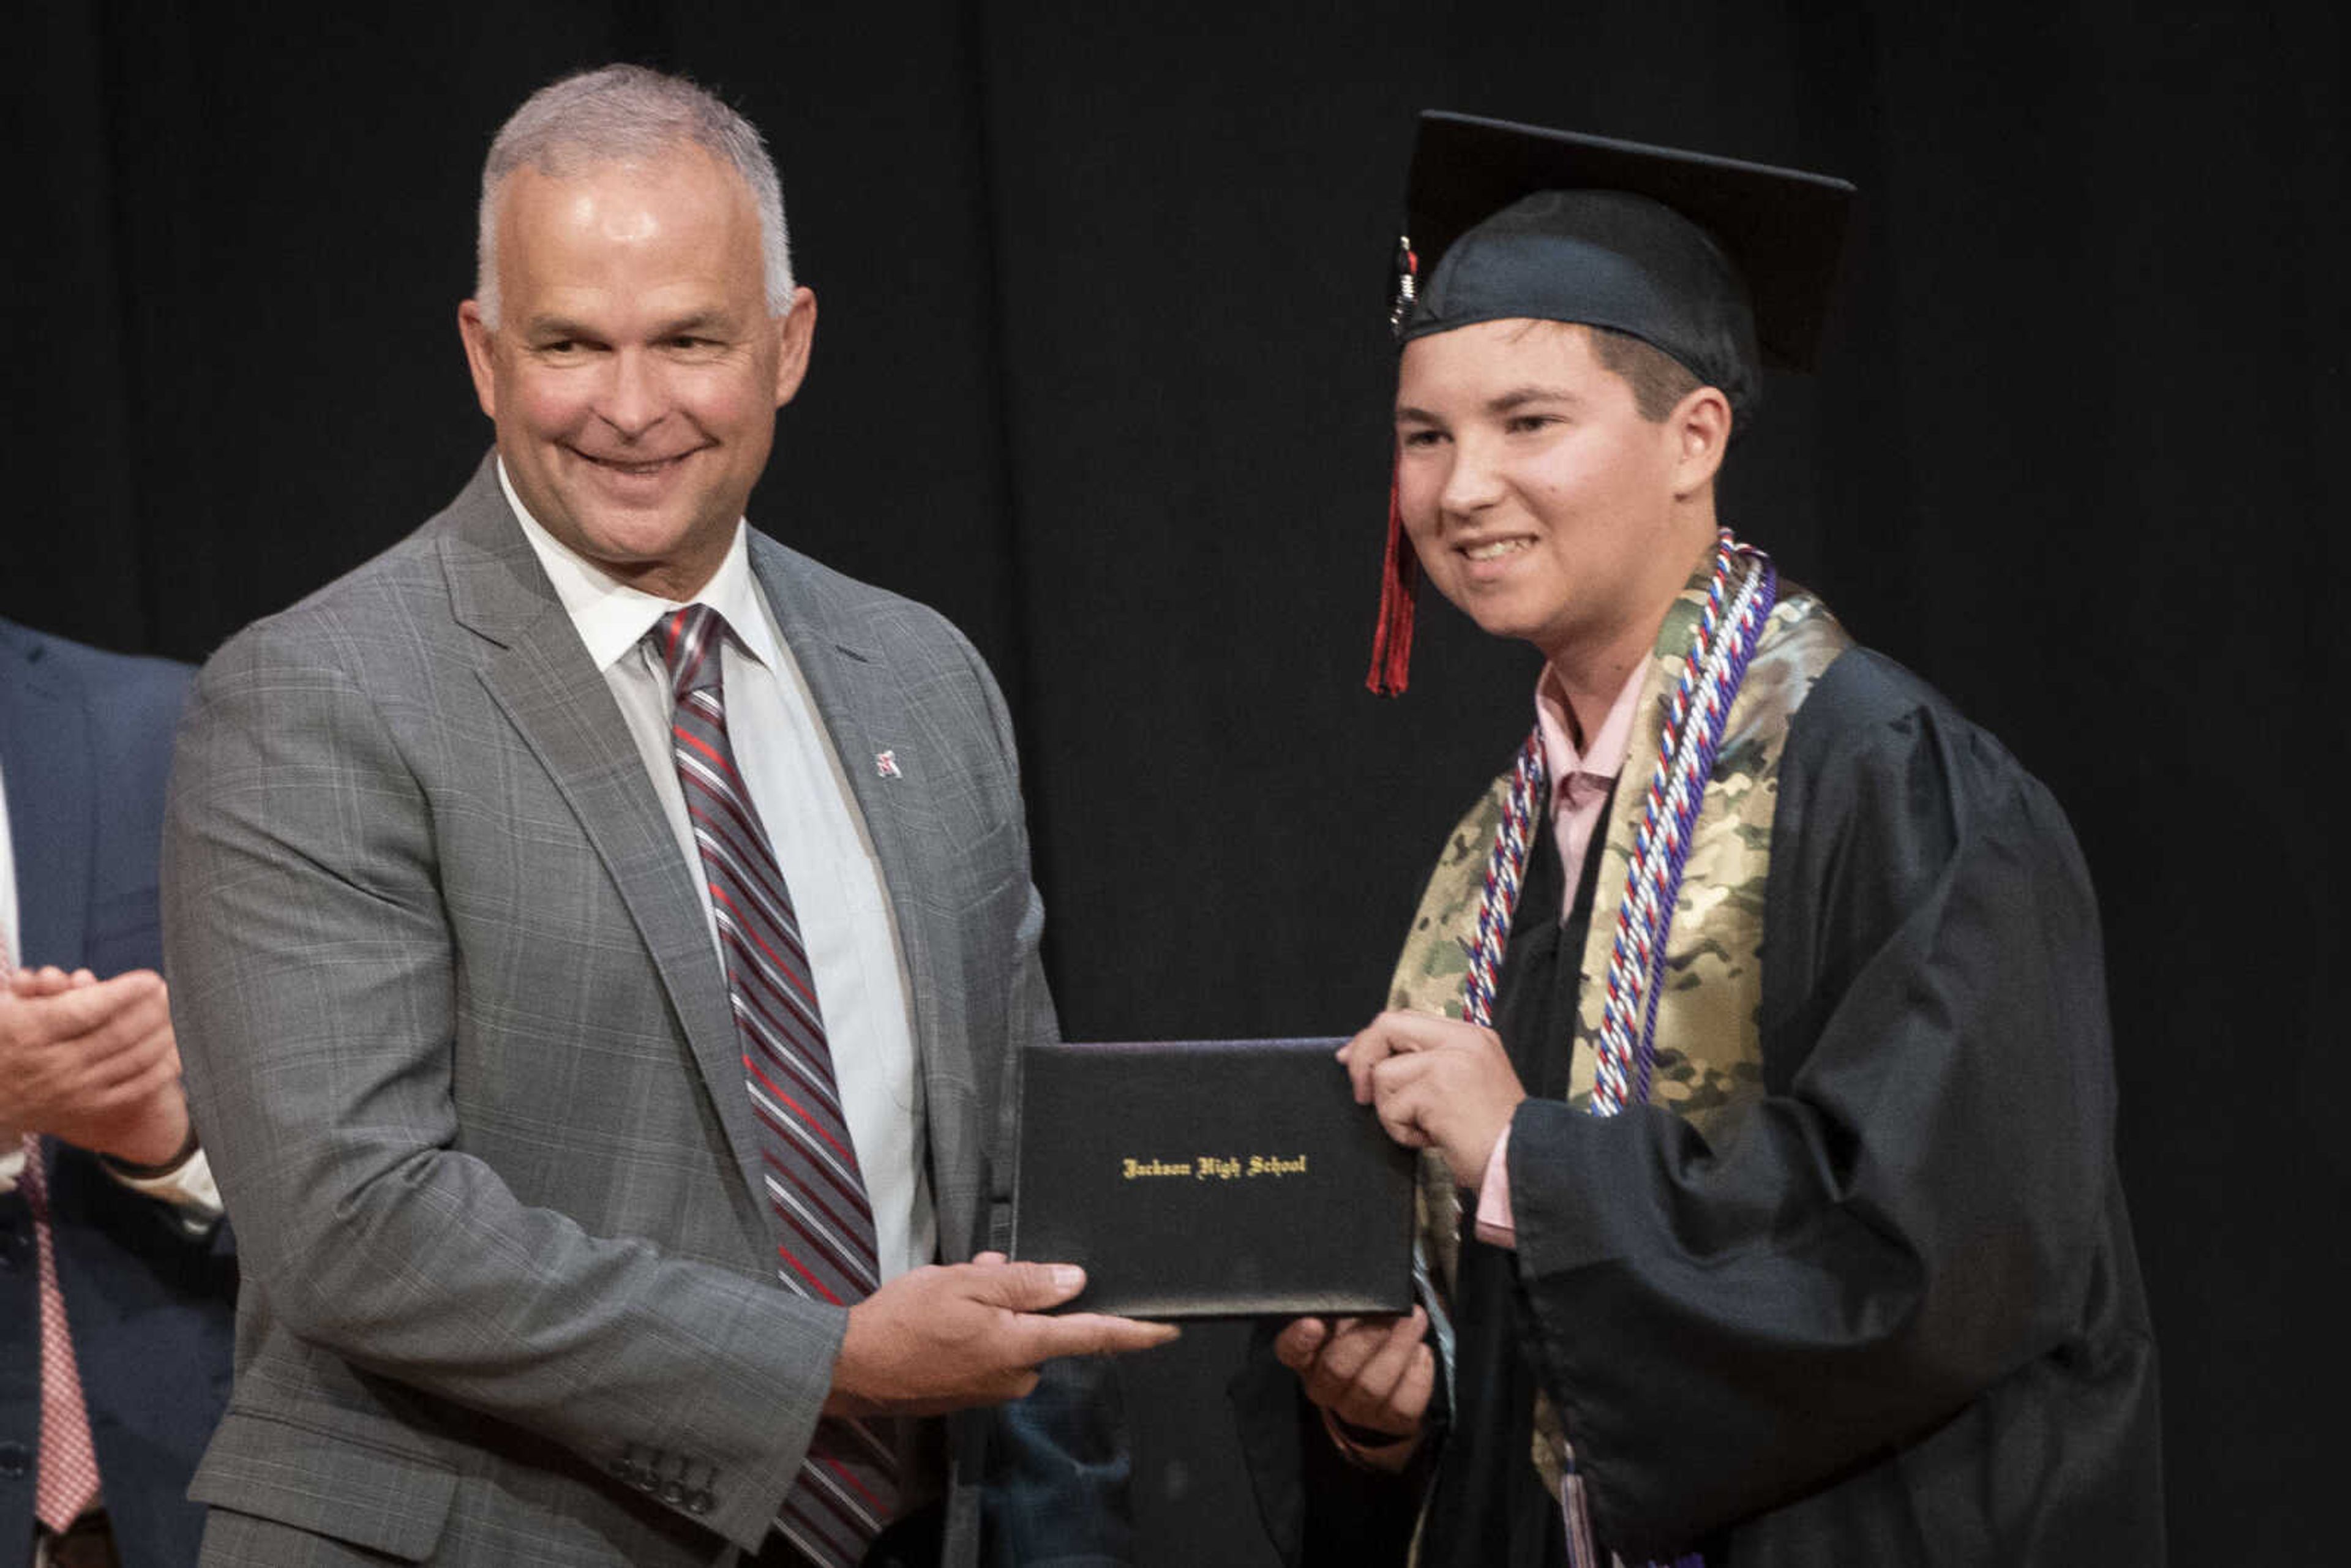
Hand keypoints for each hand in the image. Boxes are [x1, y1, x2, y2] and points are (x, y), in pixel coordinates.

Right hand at [0, 968, 191, 1165]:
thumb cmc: (2, 1042)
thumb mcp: (2, 1010)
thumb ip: (29, 990)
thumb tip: (49, 975)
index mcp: (30, 1032)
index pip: (86, 1010)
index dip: (124, 992)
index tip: (151, 979)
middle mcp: (53, 1064)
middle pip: (117, 1033)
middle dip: (152, 1010)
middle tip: (173, 991)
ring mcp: (73, 1090)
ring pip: (131, 1059)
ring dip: (164, 1035)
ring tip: (182, 1014)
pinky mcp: (88, 1108)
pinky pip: (134, 1087)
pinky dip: (162, 1069)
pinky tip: (179, 1052)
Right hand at [824, 1251, 1179, 1417]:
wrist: (853, 1368)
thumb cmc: (906, 1322)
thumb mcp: (967, 1283)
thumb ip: (1024, 1282)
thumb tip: (1074, 1283)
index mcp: (1022, 1346)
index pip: (1093, 1336)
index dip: (1135, 1332)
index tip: (1169, 1329)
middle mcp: (1015, 1375)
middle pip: (1045, 1327)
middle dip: (1025, 1293)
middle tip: (986, 1266)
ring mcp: (992, 1388)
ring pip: (1015, 1333)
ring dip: (997, 1305)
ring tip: (957, 1283)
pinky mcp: (970, 1392)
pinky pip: (992, 1350)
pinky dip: (980, 1326)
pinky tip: (949, 1309)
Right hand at [1273, 1310, 1433, 1469]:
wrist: (1381, 1387)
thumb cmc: (1360, 1338)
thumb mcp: (1347, 1319)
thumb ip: (1348, 1305)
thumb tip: (1367, 1289)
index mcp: (1306, 1356)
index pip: (1290, 1351)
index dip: (1299, 1340)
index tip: (1313, 1322)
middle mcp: (1324, 1387)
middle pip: (1337, 1368)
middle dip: (1367, 1337)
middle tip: (1391, 1313)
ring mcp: (1355, 1409)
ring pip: (1372, 1387)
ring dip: (1398, 1349)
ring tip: (1415, 1321)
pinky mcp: (1386, 1422)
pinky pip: (1402, 1405)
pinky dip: (1417, 1374)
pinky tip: (1421, 1352)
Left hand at [1338, 1010, 1524, 1182]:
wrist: (1523, 1164)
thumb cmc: (1494, 1136)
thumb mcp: (1468, 1085)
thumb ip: (1431, 1065)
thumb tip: (1374, 1062)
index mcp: (1473, 1037)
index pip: (1407, 1019)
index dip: (1373, 1039)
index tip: (1351, 1060)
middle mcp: (1463, 1041)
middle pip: (1387, 1026)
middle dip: (1363, 1059)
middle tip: (1362, 1095)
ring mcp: (1451, 1062)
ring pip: (1384, 1074)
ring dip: (1392, 1111)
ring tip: (1425, 1129)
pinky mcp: (1437, 1089)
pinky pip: (1391, 1107)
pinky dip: (1402, 1131)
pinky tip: (1431, 1139)